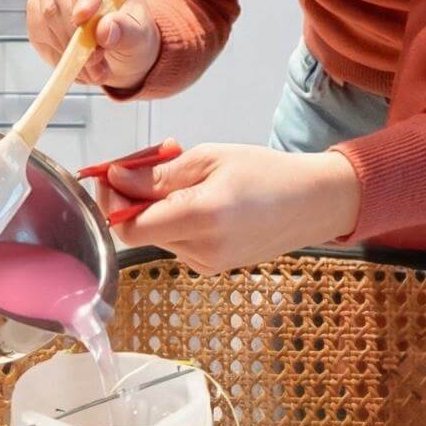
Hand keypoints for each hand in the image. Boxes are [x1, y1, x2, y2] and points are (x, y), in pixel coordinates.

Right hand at [27, 0, 161, 90]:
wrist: (120, 44)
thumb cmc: (132, 28)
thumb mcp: (141, 33)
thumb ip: (128, 30)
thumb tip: (105, 30)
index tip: (84, 18)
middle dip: (77, 32)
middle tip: (97, 60)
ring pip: (47, 14)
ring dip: (69, 47)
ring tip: (94, 67)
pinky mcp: (36, 9)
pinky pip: (38, 32)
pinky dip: (57, 54)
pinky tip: (78, 64)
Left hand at [98, 141, 361, 273]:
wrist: (313, 203)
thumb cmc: (266, 172)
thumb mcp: (209, 158)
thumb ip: (158, 174)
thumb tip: (115, 178)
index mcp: (200, 218)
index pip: (128, 226)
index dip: (112, 201)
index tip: (113, 171)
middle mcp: (201, 250)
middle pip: (139, 231)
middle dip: (132, 196)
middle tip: (151, 160)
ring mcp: (207, 264)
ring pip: (157, 236)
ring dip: (154, 206)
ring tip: (182, 173)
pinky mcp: (213, 267)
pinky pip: (177, 242)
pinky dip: (175, 218)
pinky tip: (197, 197)